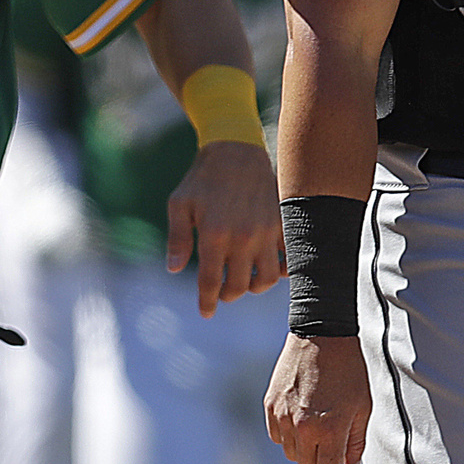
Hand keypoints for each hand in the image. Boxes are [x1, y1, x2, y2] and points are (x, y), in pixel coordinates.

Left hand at [163, 138, 282, 316]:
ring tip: (243, 280)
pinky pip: (289, 258)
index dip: (207, 302)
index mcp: (214, 235)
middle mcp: (243, 237)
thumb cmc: (202, 179)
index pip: (211, 282)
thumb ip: (177, 239)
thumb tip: (174, 270)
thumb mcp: (179, 205)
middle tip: (221, 293)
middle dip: (228, 296)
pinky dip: (281, 269)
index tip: (205, 312)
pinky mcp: (282, 224)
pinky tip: (269, 267)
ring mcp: (266, 232)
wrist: (236, 151)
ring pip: (267, 279)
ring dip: (254, 286)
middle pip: (239, 286)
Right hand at [266, 333, 370, 463]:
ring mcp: (283, 415)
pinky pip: (277, 435)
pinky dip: (289, 434)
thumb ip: (356, 443)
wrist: (323, 335)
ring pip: (291, 453)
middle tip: (333, 449)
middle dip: (321, 463)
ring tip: (318, 429)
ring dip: (304, 449)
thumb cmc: (350, 369)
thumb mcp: (363, 407)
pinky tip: (302, 419)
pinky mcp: (270, 404)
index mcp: (329, 429)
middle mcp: (302, 426)